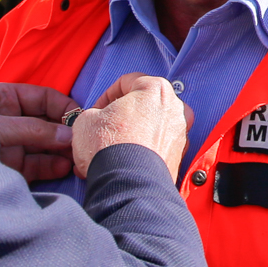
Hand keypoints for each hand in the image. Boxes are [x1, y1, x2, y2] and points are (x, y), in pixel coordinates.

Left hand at [0, 82, 77, 181]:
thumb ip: (32, 130)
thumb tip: (67, 135)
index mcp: (2, 98)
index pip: (42, 97)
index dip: (62, 106)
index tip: (80, 118)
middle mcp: (10, 119)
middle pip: (46, 121)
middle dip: (64, 130)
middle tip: (83, 141)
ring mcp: (12, 143)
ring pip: (45, 144)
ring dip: (62, 150)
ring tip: (78, 156)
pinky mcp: (12, 166)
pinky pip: (38, 164)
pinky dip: (52, 165)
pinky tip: (64, 166)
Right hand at [72, 73, 191, 180]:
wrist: (128, 184)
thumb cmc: (110, 147)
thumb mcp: (86, 120)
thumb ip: (93, 113)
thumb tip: (95, 121)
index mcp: (156, 88)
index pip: (126, 82)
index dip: (104, 97)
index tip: (95, 111)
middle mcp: (175, 108)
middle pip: (142, 106)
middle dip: (121, 117)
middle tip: (103, 130)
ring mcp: (181, 134)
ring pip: (151, 128)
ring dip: (131, 136)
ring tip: (111, 150)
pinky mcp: (180, 158)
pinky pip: (157, 148)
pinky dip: (142, 152)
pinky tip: (123, 162)